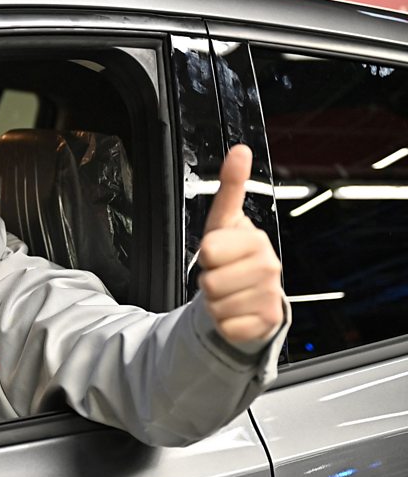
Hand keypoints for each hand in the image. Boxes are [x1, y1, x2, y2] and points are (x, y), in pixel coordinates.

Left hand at [198, 145, 284, 342]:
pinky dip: (224, 323)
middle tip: (221, 276)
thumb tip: (240, 149)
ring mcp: (270, 295)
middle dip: (207, 281)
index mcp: (256, 240)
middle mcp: (269, 266)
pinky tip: (235, 313)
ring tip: (228, 294)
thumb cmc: (232, 258)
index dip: (205, 255)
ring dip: (214, 303)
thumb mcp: (225, 222)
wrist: (250, 296)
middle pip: (210, 281)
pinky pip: (227, 326)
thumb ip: (231, 187)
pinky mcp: (267, 322)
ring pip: (216, 306)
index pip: (209, 250)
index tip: (217, 253)